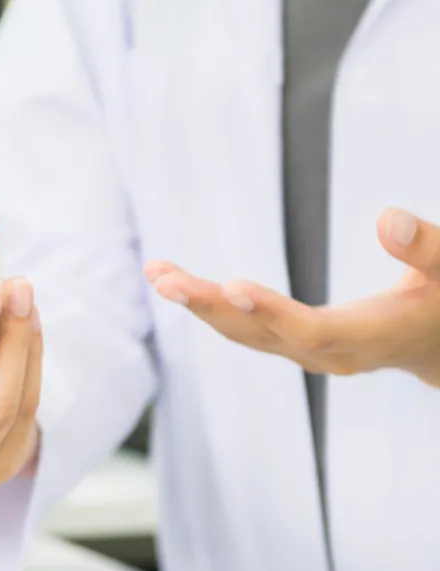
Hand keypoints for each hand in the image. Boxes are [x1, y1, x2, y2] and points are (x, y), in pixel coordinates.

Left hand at [146, 207, 439, 386]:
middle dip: (211, 307)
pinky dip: (206, 302)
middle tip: (166, 279)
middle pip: (260, 334)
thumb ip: (426, 248)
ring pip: (242, 332)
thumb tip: (388, 217)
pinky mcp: (290, 341)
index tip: (234, 287)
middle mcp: (329, 353)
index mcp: (370, 338)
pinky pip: (240, 325)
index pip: (314, 331)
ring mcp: (305, 352)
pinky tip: (170, 278)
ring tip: (157, 272)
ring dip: (197, 303)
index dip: (273, 312)